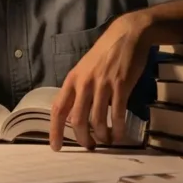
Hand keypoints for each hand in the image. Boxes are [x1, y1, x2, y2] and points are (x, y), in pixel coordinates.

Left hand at [49, 14, 152, 150]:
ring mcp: (102, 84)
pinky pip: (117, 114)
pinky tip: (120, 134)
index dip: (55, 130)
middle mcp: (84, 83)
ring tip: (106, 141)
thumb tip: (75, 114)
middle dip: (83, 139)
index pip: (58, 109)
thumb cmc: (105, 53)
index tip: (56, 147)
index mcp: (72, 79)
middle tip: (89, 147)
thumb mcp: (85, 68)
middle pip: (77, 120)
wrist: (127, 35)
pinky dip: (118, 128)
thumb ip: (79, 88)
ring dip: (101, 136)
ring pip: (97, 120)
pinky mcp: (120, 85)